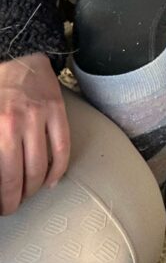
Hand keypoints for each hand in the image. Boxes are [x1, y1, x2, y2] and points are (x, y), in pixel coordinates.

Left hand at [0, 53, 69, 214]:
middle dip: (16, 198)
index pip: (2, 175)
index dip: (3, 197)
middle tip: (13, 205)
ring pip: (42, 167)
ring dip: (35, 187)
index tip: (1, 207)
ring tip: (29, 193)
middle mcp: (17, 123)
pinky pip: (62, 149)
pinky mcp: (57, 111)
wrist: (17, 55)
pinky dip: (58, 170)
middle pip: (20, 176)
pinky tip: (51, 180)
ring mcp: (40, 117)